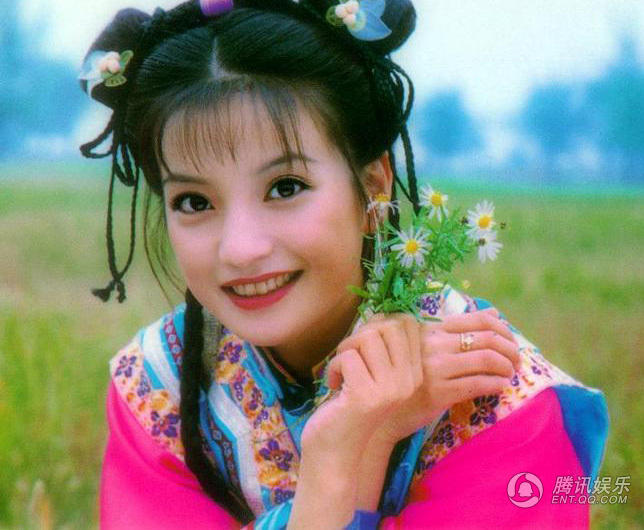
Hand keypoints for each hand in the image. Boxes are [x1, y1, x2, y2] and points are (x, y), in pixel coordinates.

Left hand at [300, 312, 422, 465]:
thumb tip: (381, 313)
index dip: (378, 325)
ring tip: (342, 374)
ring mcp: (390, 390)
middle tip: (349, 359)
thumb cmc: (351, 407)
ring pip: (366, 338)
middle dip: (358, 335)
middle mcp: (409, 381)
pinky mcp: (366, 397)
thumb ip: (383, 347)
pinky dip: (333, 368)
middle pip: (387, 325)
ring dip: (343, 351)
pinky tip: (335, 387)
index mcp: (415, 374)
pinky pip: (347, 357)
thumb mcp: (376, 374)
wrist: (336, 452)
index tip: (364, 350)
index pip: (406, 323)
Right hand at [370, 308, 520, 445]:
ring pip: (487, 359)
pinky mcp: (439, 392)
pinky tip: (500, 387)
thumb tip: (493, 313)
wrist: (382, 409)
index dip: (502, 328)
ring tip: (509, 374)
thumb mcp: (426, 345)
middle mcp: (434, 344)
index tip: (510, 341)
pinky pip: (478, 384)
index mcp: (431, 329)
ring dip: (506, 367)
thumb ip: (457, 328)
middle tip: (516, 361)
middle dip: (510, 349)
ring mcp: (436, 368)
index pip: (478, 319)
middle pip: (487, 338)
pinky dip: (496, 384)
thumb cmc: (405, 375)